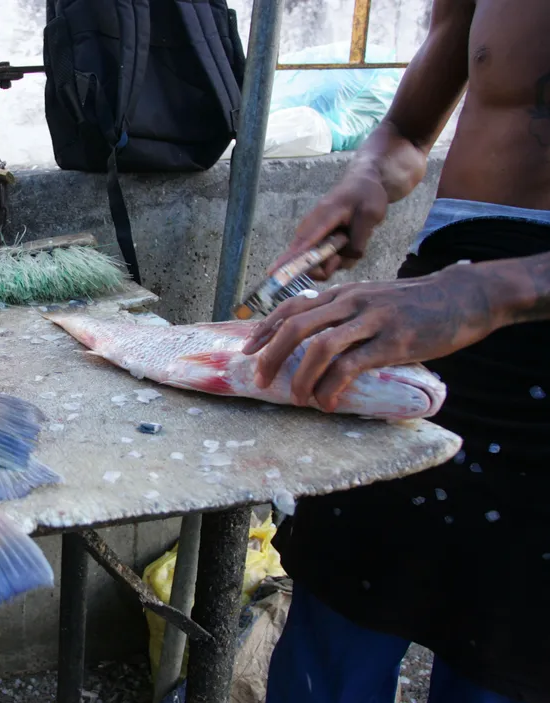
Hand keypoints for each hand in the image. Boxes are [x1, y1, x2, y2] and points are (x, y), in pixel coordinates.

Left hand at [239, 263, 504, 410]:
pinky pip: (351, 366)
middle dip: (272, 356)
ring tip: (299, 399)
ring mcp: (372, 320)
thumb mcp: (371, 300)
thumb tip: (312, 341)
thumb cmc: (414, 304)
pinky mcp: (392, 342)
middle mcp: (351, 302)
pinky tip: (327, 402)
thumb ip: (344, 314)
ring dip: (302, 377)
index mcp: (342, 293)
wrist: (462, 297)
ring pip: (320, 347)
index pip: (291, 307)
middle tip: (261, 380)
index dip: (265, 329)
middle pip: (296, 326)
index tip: (247, 351)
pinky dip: (331, 387)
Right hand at [268, 171, 388, 280]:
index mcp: (322, 218)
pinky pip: (325, 259)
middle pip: (306, 259)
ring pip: (317, 262)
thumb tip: (346, 259)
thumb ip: (359, 239)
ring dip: (336, 261)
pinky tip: (349, 240)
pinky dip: (339, 256)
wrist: (364, 181)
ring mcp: (314, 235)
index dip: (288, 261)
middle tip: (341, 256)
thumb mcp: (370, 214)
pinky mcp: (319, 241)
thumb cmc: (365, 194)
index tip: (273, 273)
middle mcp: (312, 229)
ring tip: (350, 241)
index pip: (302, 244)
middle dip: (324, 267)